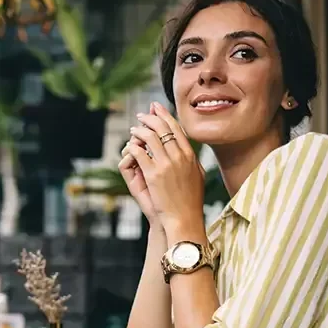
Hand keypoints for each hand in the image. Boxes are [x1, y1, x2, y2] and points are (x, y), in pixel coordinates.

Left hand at [126, 102, 205, 236]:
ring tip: (134, 128)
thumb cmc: (189, 202)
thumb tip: (188, 151)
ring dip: (140, 129)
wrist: (184, 219)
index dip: (165, 115)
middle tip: (141, 115)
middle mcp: (180, 157)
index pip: (177, 129)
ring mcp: (167, 164)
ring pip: (151, 137)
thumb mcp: (196, 177)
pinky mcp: (154, 174)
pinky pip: (140, 152)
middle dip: (151, 117)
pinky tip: (130, 145)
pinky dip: (134, 145)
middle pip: (163, 128)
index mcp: (190, 156)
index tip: (156, 107)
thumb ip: (191, 162)